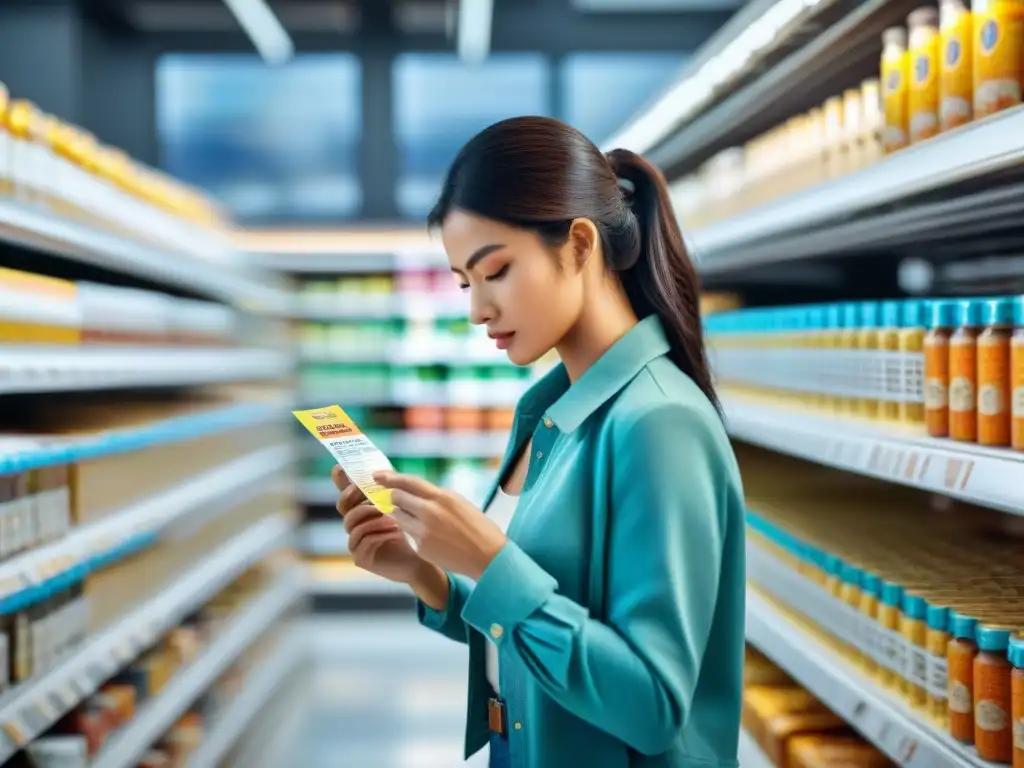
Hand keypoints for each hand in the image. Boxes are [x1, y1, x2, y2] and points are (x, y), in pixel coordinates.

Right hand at [333, 466, 421, 584]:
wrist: (419, 559)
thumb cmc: (410, 531)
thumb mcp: (401, 506)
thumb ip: (389, 490)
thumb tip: (380, 470)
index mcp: (361, 510)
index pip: (345, 493)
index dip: (340, 481)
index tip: (340, 468)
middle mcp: (354, 525)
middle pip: (342, 506)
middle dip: (354, 496)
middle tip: (371, 492)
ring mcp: (355, 542)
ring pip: (352, 524)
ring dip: (372, 517)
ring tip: (392, 516)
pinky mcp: (361, 558)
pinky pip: (363, 542)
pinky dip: (378, 534)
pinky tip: (395, 532)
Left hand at [373, 470, 506, 579]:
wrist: (488, 556)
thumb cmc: (478, 528)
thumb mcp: (459, 503)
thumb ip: (437, 497)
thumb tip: (417, 493)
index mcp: (442, 497)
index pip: (409, 482)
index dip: (390, 477)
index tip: (377, 475)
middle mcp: (430, 512)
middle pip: (397, 498)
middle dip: (394, 497)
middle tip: (395, 499)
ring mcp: (423, 531)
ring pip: (398, 516)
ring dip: (402, 515)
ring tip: (419, 520)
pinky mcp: (421, 547)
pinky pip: (408, 534)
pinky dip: (414, 532)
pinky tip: (431, 538)